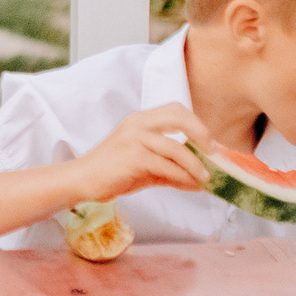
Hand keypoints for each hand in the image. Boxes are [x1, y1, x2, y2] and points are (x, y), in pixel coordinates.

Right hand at [72, 105, 211, 203]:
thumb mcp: (146, 167)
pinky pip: (166, 167)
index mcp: (141, 120)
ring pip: (176, 148)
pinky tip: (191, 186)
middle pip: (179, 116)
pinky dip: (183, 178)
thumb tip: (201, 179)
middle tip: (213, 153)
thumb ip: (172, 168)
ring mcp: (134, 139)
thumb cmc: (113, 172)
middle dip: (201, 134)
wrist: (83, 180)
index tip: (209, 144)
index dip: (197, 124)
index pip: (176, 110)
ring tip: (205, 178)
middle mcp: (138, 123)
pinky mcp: (132, 157)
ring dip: (195, 165)